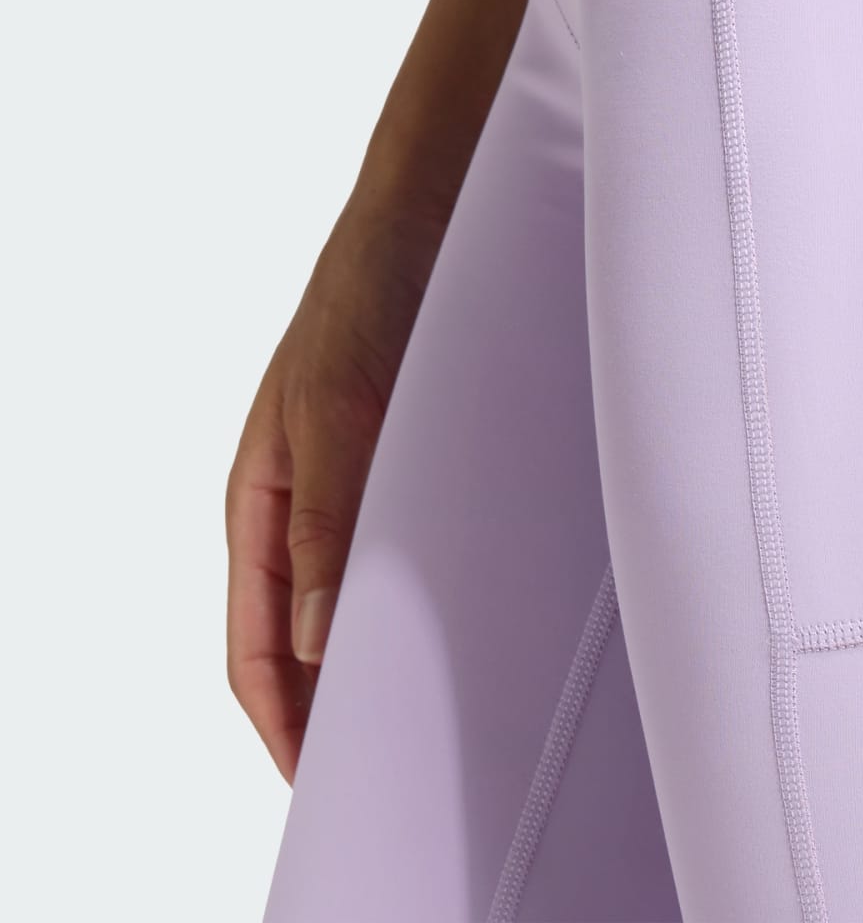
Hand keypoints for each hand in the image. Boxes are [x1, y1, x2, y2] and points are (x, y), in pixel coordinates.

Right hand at [224, 201, 438, 780]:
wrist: (432, 209)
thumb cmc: (368, 291)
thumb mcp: (338, 406)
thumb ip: (328, 517)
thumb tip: (320, 639)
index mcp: (263, 499)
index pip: (257, 645)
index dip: (284, 721)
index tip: (321, 781)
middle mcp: (309, 499)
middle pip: (310, 635)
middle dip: (337, 704)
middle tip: (392, 763)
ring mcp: (363, 477)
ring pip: (363, 593)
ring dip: (388, 650)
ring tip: (436, 705)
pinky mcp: (417, 452)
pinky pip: (414, 542)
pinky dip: (431, 591)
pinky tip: (475, 613)